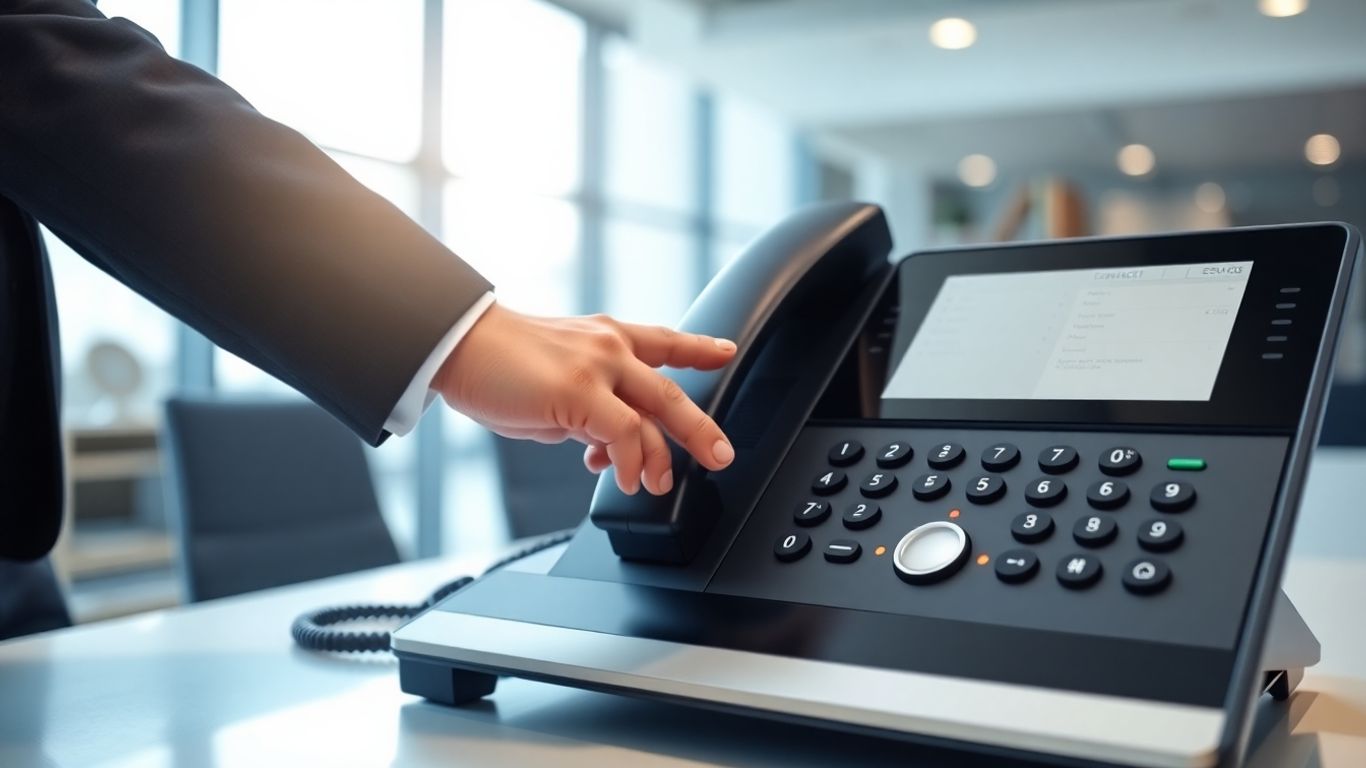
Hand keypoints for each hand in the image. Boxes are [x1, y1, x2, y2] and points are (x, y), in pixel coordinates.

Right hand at [433, 303, 737, 495]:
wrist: (457, 344)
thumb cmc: (494, 363)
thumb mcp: (555, 383)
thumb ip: (588, 407)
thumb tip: (603, 444)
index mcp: (605, 337)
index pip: (663, 340)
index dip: (699, 348)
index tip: (725, 351)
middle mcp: (610, 347)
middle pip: (672, 390)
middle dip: (700, 428)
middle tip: (721, 455)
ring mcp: (599, 368)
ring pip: (656, 414)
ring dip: (663, 458)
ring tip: (658, 485)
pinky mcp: (582, 392)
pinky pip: (624, 434)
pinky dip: (630, 462)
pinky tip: (626, 479)